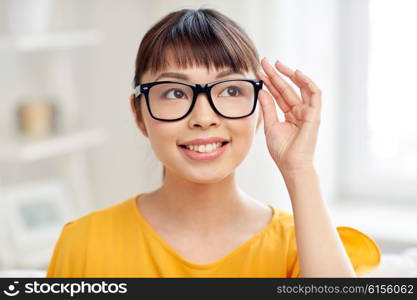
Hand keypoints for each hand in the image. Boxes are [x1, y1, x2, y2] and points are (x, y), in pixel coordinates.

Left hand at [255, 58, 321, 173]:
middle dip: (276, 74)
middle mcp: (299, 111)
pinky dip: (307, 82)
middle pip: (287, 88)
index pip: (278, 94)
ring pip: (300, 87)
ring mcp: (308, 112)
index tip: (258, 72)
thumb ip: (268, 107)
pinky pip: (315, 94)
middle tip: (264, 62)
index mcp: (289, 114)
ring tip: (277, 64)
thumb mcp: (271, 125)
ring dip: (289, 74)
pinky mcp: (315, 115)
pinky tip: (296, 73)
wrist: (291, 165)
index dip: (269, 82)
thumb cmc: (281, 150)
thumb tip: (262, 91)